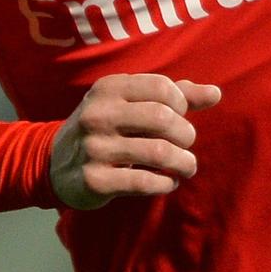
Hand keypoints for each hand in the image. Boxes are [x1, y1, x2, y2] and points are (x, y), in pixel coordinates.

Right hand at [50, 73, 221, 209]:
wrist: (54, 163)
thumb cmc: (106, 127)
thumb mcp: (130, 103)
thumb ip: (174, 96)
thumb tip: (216, 93)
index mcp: (108, 88)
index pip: (162, 88)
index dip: (181, 103)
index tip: (180, 116)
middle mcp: (98, 114)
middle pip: (163, 119)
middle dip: (185, 134)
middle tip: (185, 144)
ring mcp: (94, 148)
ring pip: (159, 152)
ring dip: (184, 162)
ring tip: (187, 165)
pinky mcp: (95, 180)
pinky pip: (145, 182)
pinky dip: (166, 183)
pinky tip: (168, 182)